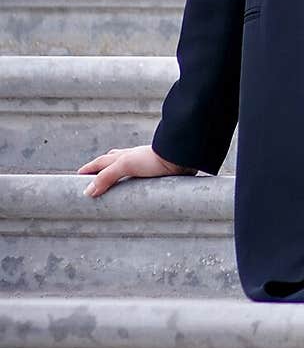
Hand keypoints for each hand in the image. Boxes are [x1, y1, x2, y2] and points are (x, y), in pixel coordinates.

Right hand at [76, 144, 197, 197]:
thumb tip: (88, 191)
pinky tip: (138, 190)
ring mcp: (145, 166)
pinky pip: (141, 180)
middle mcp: (132, 159)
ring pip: (127, 170)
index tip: (79, 175)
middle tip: (93, 177)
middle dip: (102, 169)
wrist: (180, 157)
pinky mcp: (156, 174)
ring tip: (114, 185)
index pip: (101, 163)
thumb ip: (107, 177)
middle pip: (112, 163)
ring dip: (119, 176)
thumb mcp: (126, 165)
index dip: (89, 169)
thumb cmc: (154, 158)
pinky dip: (135, 184)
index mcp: (122, 156)